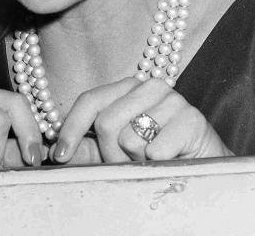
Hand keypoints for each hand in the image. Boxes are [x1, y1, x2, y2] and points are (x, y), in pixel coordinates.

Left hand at [51, 78, 232, 164]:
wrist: (201, 167)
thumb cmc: (154, 159)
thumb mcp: (113, 153)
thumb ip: (84, 148)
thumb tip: (53, 149)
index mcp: (128, 89)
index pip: (91, 100)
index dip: (70, 128)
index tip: (59, 156)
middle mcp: (150, 87)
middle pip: (106, 122)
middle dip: (109, 154)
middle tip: (128, 162)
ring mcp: (173, 100)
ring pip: (129, 138)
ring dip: (135, 161)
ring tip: (150, 160)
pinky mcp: (192, 119)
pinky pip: (155, 149)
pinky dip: (157, 164)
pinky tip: (169, 160)